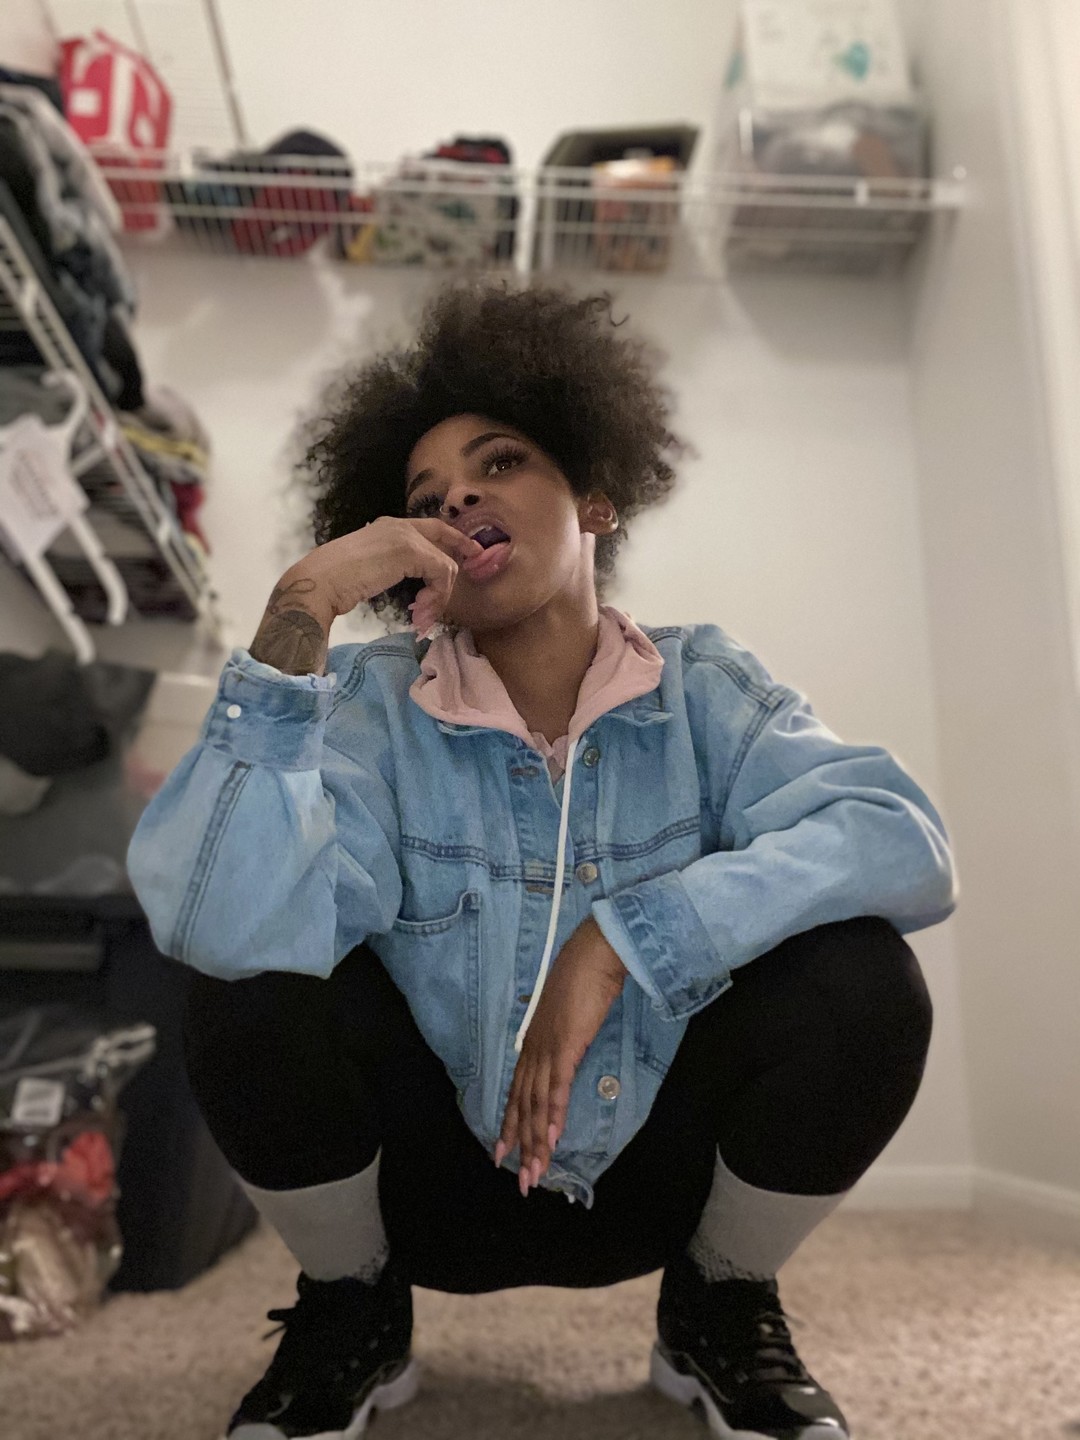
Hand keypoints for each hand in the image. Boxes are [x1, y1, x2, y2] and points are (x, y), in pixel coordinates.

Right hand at [249, 517, 484, 674]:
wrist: (320, 582)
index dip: (455, 539)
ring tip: (420, 618)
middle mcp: (398, 525)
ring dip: (438, 597)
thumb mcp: (371, 569)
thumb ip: (394, 567)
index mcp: (387, 526)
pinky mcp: (409, 551)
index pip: (432, 527)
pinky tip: (418, 612)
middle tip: (455, 590)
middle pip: (444, 539)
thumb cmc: (336, 583)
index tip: (472, 554)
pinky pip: (440, 573)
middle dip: (457, 565)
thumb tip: (418, 586)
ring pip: (444, 565)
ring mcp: (405, 535)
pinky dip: (435, 597)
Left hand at [495, 916, 627, 1195]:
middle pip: (523, 1106)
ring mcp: (547, 1049)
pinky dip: (553, 1117)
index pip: (517, 1092)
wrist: (593, 955)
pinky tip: (551, 1141)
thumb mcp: (569, 1015)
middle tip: (520, 1180)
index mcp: (533, 1043)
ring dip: (537, 1142)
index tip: (503, 1153)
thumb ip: (564, 1036)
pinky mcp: (565, 1048)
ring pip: (537, 1105)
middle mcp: (534, 1050)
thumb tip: (566, 1050)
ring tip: (535, 1174)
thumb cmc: (584, 978)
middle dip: (520, 1145)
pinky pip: (557, 1090)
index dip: (510, 1124)